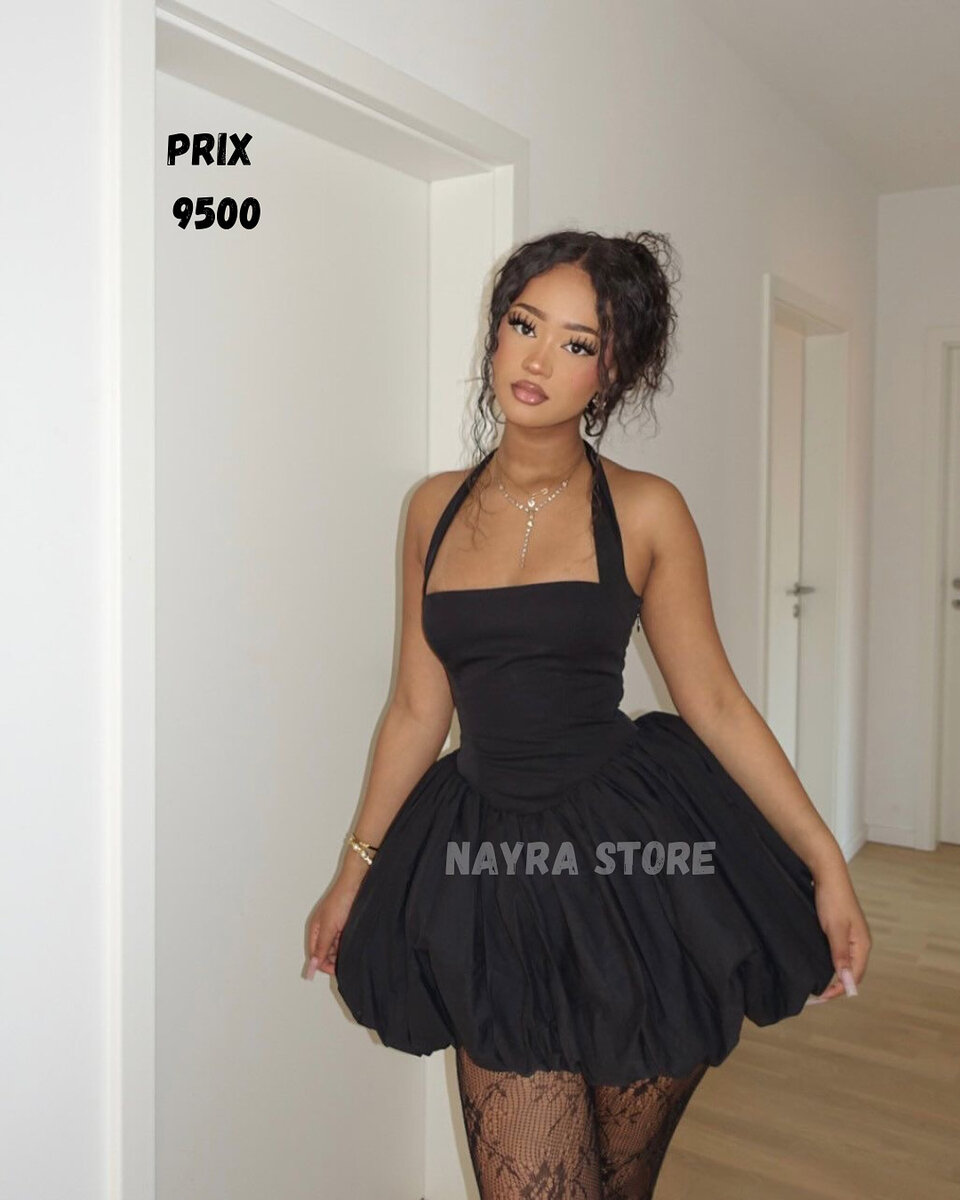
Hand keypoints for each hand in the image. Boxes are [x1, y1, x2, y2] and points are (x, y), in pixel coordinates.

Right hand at [303, 877, 362, 979]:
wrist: (357, 883)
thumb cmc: (341, 899)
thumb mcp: (329, 927)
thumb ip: (321, 947)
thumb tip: (313, 965)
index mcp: (315, 929)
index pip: (315, 955)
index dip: (323, 965)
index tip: (335, 971)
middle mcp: (323, 929)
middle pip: (324, 953)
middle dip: (333, 960)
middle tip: (345, 963)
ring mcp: (335, 927)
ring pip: (335, 948)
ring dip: (341, 953)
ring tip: (351, 951)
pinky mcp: (346, 925)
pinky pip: (344, 941)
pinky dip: (348, 945)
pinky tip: (354, 945)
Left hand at [804, 861, 871, 1003]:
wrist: (828, 873)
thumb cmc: (832, 899)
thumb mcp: (835, 930)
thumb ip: (841, 956)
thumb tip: (848, 982)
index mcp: (863, 944)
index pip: (856, 976)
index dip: (840, 989)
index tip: (822, 997)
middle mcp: (860, 942)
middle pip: (853, 971)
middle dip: (838, 984)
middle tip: (817, 994)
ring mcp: (852, 935)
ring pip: (845, 961)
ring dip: (835, 973)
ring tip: (818, 983)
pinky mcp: (842, 928)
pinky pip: (839, 951)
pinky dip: (831, 961)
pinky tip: (819, 962)